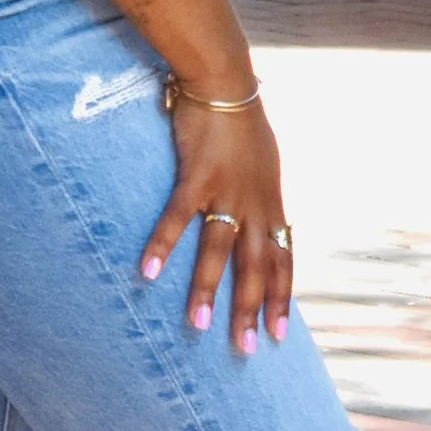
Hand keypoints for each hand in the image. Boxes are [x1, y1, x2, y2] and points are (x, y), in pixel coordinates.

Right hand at [141, 95, 293, 355]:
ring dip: (207, 291)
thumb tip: (263, 218)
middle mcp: (255, 203)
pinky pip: (178, 219)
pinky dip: (162, 246)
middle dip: (252, 310)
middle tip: (245, 348)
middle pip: (257, 267)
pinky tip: (148, 272)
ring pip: (219, 252)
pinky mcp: (196, 176)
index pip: (282, 259)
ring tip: (198, 326)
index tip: (281, 332)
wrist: (226, 81)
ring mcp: (226, 191)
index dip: (282, 296)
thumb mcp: (263, 162)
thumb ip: (261, 194)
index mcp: (271, 202)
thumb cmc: (240, 120)